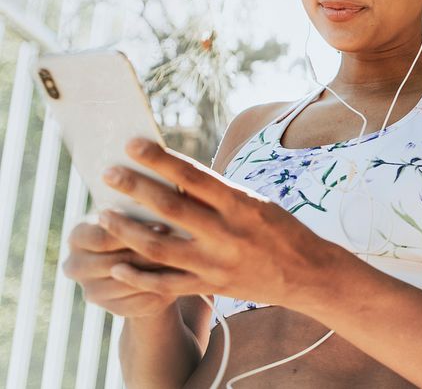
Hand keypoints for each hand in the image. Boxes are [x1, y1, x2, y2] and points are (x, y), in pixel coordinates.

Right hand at [62, 213, 180, 317]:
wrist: (142, 258)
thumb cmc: (140, 223)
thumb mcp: (137, 212)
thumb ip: (140, 211)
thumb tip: (163, 203)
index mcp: (77, 236)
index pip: (101, 238)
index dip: (134, 233)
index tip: (164, 227)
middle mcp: (75, 265)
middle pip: (116, 263)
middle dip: (150, 255)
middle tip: (180, 249)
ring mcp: (91, 291)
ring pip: (129, 285)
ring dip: (157, 275)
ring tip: (184, 264)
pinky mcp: (111, 308)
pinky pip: (138, 303)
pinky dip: (159, 293)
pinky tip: (178, 282)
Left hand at [97, 137, 326, 306]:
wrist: (307, 274)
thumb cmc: (281, 231)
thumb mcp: (255, 204)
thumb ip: (217, 195)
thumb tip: (173, 179)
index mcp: (240, 204)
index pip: (192, 175)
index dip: (159, 159)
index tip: (132, 144)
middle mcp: (226, 233)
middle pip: (169, 207)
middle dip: (134, 188)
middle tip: (107, 174)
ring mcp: (216, 263)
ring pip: (159, 246)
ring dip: (126, 230)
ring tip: (103, 217)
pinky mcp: (211, 287)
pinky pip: (166, 284)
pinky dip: (138, 275)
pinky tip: (117, 264)